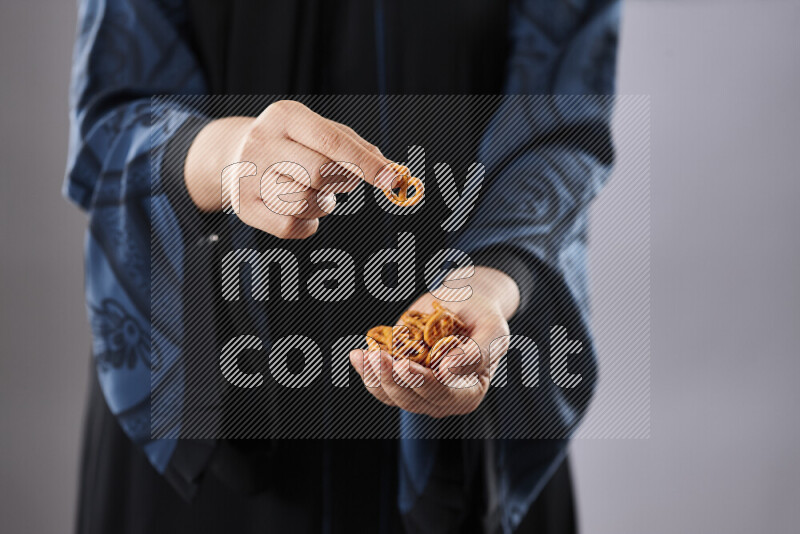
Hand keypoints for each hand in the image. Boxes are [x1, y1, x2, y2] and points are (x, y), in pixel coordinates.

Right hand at [184, 100, 396, 238]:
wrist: (235, 154)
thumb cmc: (294, 143)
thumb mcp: (321, 132)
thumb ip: (358, 148)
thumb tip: (393, 172)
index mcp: (285, 116)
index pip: (331, 142)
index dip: (365, 163)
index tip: (392, 179)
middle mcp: (262, 142)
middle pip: (319, 173)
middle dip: (341, 182)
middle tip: (341, 181)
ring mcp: (248, 175)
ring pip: (304, 202)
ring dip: (322, 204)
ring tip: (315, 192)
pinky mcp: (244, 206)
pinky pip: (289, 226)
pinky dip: (307, 223)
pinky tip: (302, 210)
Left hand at [349, 267, 518, 417]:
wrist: (463, 303)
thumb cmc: (483, 317)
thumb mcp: (493, 330)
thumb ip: (477, 353)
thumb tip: (448, 370)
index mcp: (469, 393)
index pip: (444, 396)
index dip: (424, 384)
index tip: (406, 365)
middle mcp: (442, 398)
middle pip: (413, 400)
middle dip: (393, 380)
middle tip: (378, 356)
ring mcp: (418, 390)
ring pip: (391, 395)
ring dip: (375, 376)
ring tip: (364, 355)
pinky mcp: (399, 378)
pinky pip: (379, 383)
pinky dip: (366, 371)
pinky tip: (357, 355)